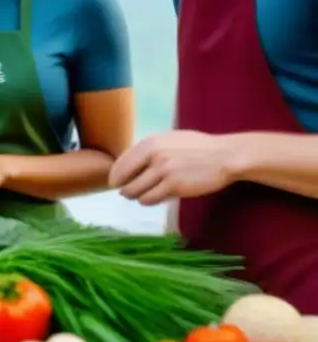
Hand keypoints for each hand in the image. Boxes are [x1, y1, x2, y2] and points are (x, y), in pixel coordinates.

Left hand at [109, 131, 235, 205]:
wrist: (225, 156)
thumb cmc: (198, 148)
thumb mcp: (170, 140)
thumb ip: (149, 150)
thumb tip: (127, 164)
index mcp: (150, 142)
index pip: (120, 163)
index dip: (116, 176)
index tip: (116, 183)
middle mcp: (153, 155)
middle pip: (124, 180)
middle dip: (125, 188)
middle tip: (129, 192)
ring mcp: (163, 171)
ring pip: (134, 192)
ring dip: (137, 196)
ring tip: (145, 194)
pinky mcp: (174, 186)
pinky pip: (149, 199)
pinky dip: (148, 201)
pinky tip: (156, 197)